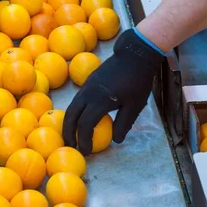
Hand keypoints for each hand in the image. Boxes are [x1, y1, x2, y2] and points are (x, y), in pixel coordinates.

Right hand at [63, 29, 163, 154]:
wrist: (133, 55)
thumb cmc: (137, 81)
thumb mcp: (135, 106)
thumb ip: (124, 124)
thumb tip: (115, 141)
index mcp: (100, 100)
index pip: (86, 125)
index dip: (84, 140)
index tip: (87, 151)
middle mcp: (88, 93)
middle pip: (71, 116)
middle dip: (68, 133)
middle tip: (71, 146)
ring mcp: (86, 86)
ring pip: (72, 107)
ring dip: (69, 122)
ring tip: (73, 136)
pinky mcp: (88, 82)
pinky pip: (77, 100)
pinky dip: (75, 112)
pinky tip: (81, 119)